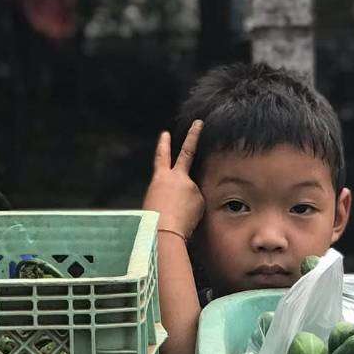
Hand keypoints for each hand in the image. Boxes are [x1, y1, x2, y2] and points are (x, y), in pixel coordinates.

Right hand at [143, 120, 203, 239]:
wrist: (163, 230)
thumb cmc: (153, 220)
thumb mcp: (154, 202)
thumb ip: (167, 194)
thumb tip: (181, 197)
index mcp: (160, 178)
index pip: (161, 157)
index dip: (163, 145)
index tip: (165, 134)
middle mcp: (177, 177)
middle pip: (187, 152)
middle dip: (193, 135)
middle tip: (199, 123)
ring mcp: (191, 186)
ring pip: (192, 194)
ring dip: (186, 206)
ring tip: (177, 219)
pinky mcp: (200, 197)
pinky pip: (197, 206)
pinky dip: (192, 214)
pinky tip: (185, 221)